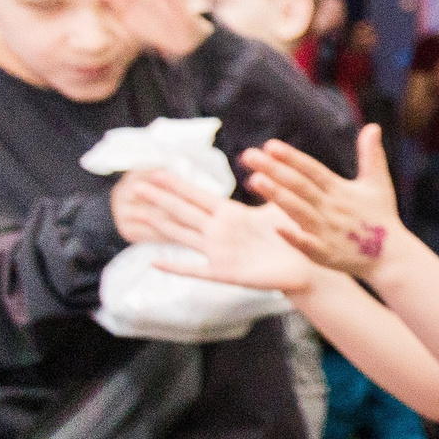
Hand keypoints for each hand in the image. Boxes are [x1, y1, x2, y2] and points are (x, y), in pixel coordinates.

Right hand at [119, 172, 316, 293]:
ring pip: (184, 236)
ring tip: (138, 217)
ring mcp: (219, 252)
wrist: (303, 267)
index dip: (176, 184)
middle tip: (135, 187)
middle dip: (160, 199)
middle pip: (183, 211)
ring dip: (161, 226)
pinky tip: (154, 263)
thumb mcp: (279, 208)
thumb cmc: (292, 237)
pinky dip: (176, 267)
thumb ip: (271, 187)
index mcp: (230, 214)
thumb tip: (264, 164)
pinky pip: (196, 270)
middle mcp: (219, 231)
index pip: (197, 195)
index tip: (155, 172)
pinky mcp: (225, 273)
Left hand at [239, 126, 406, 279]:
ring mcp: (329, 232)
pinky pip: (308, 245)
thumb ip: (371, 155)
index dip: (292, 157)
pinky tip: (276, 227)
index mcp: (341, 191)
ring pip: (300, 211)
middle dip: (274, 170)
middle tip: (248, 155)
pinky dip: (294, 237)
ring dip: (278, 196)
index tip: (270, 145)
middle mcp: (332, 208)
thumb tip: (373, 126)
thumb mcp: (379, 183)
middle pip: (300, 186)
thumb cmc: (381, 217)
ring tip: (255, 180)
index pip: (312, 170)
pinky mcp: (328, 254)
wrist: (393, 256)